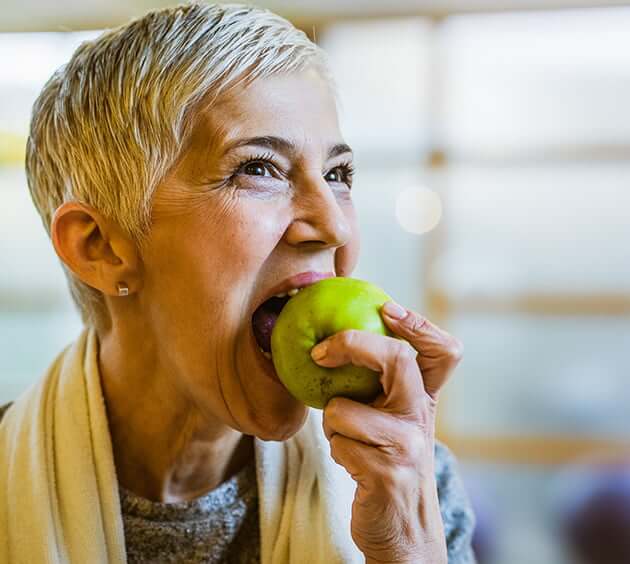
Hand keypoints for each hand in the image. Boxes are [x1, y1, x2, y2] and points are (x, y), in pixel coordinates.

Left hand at [310, 301, 462, 563]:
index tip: (386, 307)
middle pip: (397, 358)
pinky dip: (334, 450)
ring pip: (343, 409)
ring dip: (332, 425)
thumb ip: (381, 388)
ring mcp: (407, 446)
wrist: (403, 531)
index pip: (444, 352)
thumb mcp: (395, 423)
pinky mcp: (386, 472)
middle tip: (321, 352)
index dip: (419, 324)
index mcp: (425, 400)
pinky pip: (336, 442)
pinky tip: (353, 464)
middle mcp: (421, 418)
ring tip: (349, 441)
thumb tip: (335, 343)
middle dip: (353, 345)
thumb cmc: (388, 464)